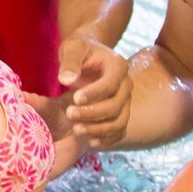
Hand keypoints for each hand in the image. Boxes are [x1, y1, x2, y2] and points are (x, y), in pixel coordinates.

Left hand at [55, 35, 129, 149]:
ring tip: (76, 130)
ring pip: (119, 121)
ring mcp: (126, 101)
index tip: (74, 98)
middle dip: (92, 113)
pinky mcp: (121, 114)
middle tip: (69, 114)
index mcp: (118, 66)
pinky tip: (90, 142)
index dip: (94, 94)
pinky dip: (107, 139)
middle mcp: (126, 84)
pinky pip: (119, 131)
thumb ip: (70, 62)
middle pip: (115, 105)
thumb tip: (66, 80)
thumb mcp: (72, 48)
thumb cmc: (78, 50)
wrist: (88, 56)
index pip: (110, 84)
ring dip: (98, 129)